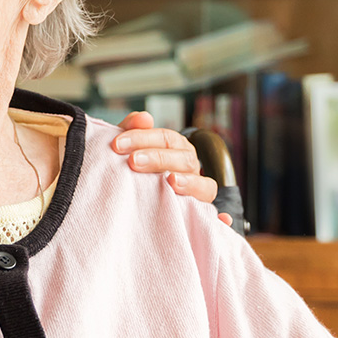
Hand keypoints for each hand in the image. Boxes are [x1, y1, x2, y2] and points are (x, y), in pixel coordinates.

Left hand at [113, 113, 231, 226]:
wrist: (143, 197)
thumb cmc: (137, 167)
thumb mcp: (132, 148)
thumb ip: (133, 130)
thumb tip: (143, 117)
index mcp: (175, 147)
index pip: (165, 138)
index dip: (142, 138)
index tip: (117, 144)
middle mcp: (189, 166)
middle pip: (183, 159)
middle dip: (158, 158)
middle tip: (133, 161)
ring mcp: (197, 189)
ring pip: (203, 184)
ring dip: (189, 182)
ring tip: (171, 181)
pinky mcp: (200, 211)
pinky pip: (214, 216)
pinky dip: (220, 218)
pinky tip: (220, 220)